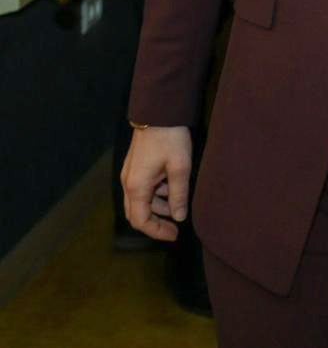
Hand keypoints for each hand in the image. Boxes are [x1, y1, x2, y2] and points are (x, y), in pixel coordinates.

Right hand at [121, 124, 192, 242]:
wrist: (159, 113)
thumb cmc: (170, 139)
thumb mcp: (180, 168)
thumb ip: (179, 195)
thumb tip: (179, 217)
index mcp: (137, 187)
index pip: (140, 221)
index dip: (156, 231)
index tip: (174, 235)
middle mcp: (128, 183)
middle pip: (137, 213)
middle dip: (155, 222)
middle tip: (175, 227)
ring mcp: (130, 174)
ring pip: (140, 201)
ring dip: (157, 207)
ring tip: (178, 206)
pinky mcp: (135, 167)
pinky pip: (142, 189)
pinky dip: (155, 194)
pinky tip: (172, 188)